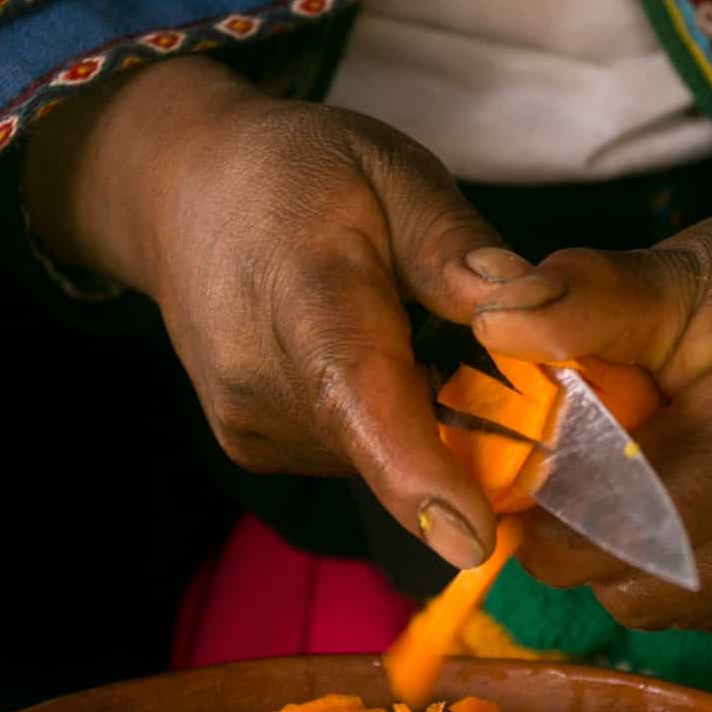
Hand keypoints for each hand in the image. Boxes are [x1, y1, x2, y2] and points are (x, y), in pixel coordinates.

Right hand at [23, 56, 561, 570]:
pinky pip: (355, 452)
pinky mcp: (254, 449)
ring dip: (420, 411)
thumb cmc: (299, 174)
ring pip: (382, 451)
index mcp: (304, 292)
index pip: (357, 392)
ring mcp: (252, 426)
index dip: (416, 474)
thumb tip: (530, 310)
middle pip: (394, 437)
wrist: (181, 195)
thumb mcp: (390, 171)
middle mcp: (263, 380)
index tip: (472, 540)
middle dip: (465, 419)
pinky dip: (384, 418)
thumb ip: (455, 247)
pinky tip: (365, 354)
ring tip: (396, 325)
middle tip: (469, 334)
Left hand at [471, 128, 711, 629]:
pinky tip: (711, 510)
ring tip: (641, 499)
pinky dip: (710, 574)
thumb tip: (488, 318)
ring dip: (650, 571)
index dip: (558, 532)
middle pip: (661, 584)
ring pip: (704, 608)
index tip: (522, 507)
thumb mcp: (672, 272)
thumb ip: (579, 302)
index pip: (633, 525)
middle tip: (571, 505)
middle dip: (595, 557)